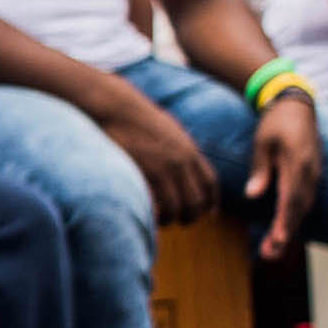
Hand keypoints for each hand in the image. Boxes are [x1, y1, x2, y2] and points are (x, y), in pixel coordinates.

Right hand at [92, 82, 217, 225]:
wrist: (117, 107)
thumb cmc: (136, 116)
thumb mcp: (169, 130)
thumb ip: (180, 147)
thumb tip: (184, 159)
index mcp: (190, 150)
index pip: (210, 184)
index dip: (211, 202)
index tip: (207, 212)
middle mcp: (182, 161)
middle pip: (197, 201)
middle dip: (191, 215)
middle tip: (181, 220)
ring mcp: (164, 169)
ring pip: (178, 207)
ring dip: (171, 218)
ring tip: (161, 219)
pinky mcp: (146, 174)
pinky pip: (158, 205)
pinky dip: (156, 215)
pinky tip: (149, 214)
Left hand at [247, 92, 322, 256]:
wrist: (298, 106)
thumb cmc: (276, 123)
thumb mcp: (262, 142)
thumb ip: (260, 169)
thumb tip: (253, 195)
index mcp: (297, 164)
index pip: (291, 199)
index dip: (284, 221)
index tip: (277, 239)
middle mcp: (310, 173)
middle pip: (299, 210)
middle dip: (285, 233)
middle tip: (269, 254)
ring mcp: (314, 176)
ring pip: (304, 209)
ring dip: (289, 229)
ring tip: (273, 250)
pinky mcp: (313, 177)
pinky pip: (305, 202)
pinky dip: (295, 218)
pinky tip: (283, 232)